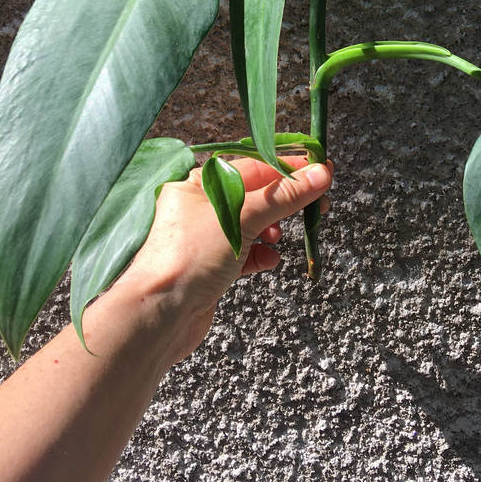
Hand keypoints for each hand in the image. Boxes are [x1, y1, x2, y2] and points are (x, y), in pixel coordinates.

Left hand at [120, 156, 332, 364]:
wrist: (160, 314)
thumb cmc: (192, 256)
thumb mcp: (243, 217)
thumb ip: (284, 197)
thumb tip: (320, 174)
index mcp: (198, 185)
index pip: (253, 167)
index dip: (288, 169)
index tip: (321, 170)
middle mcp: (199, 208)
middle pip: (254, 196)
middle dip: (285, 201)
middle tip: (318, 204)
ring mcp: (204, 239)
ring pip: (250, 226)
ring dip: (272, 230)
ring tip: (280, 238)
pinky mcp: (210, 268)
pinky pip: (243, 253)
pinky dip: (260, 255)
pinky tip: (269, 260)